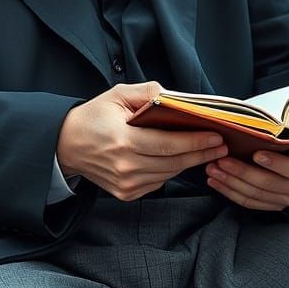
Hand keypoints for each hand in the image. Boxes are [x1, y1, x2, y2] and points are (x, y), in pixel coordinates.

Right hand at [57, 81, 229, 201]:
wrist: (66, 145)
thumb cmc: (92, 117)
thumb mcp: (117, 95)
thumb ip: (148, 93)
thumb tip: (177, 98)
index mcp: (123, 141)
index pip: (168, 144)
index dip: (196, 141)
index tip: (216, 136)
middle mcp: (125, 166)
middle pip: (174, 162)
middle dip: (201, 153)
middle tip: (222, 145)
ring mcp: (126, 184)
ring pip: (169, 174)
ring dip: (190, 163)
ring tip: (208, 151)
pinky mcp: (126, 193)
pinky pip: (158, 182)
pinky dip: (171, 171)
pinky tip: (181, 160)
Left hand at [205, 134, 288, 210]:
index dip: (275, 163)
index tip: (256, 154)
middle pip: (267, 184)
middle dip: (242, 172)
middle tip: (222, 160)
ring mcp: (284, 200)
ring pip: (254, 194)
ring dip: (230, 182)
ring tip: (213, 169)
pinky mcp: (272, 205)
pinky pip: (249, 202)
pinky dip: (230, 192)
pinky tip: (215, 182)